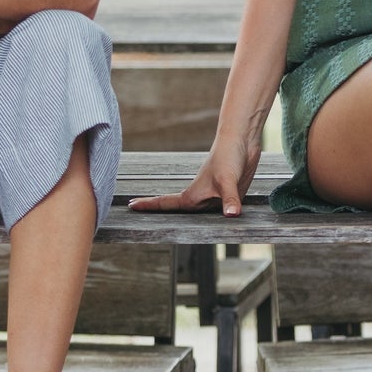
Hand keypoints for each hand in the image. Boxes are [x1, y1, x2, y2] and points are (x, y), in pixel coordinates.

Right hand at [128, 134, 261, 218]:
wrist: (241, 141)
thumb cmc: (228, 156)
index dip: (148, 206)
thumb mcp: (228, 180)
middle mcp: (200, 199)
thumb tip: (232, 215)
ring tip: (171, 230)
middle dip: (161, 218)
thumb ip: (230, 199)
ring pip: (197, 216)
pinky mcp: (226, 196)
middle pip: (177, 214)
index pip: (165, 203)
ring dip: (186, 222)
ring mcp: (213, 198)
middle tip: (141, 224)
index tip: (130, 206)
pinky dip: (212, 218)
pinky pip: (216, 212)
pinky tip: (216, 224)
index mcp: (192, 197)